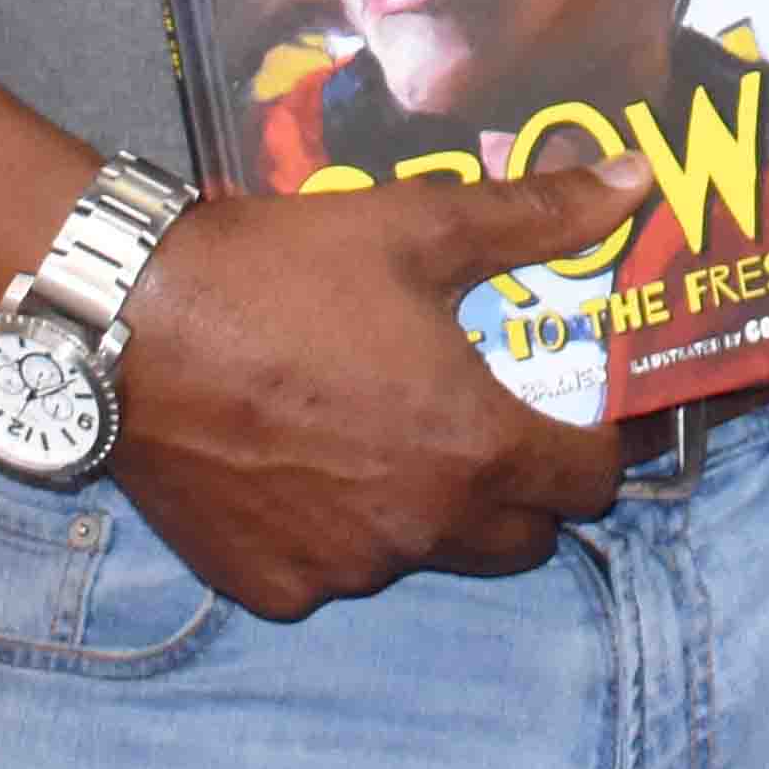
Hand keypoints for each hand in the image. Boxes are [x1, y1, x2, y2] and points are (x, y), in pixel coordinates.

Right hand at [103, 158, 647, 619]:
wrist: (131, 325)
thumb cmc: (286, 273)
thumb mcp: (423, 226)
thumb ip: (540, 216)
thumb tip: (637, 181)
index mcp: (476, 450)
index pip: (591, 485)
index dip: (601, 447)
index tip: (587, 416)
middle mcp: (420, 531)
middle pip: (520, 541)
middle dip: (525, 490)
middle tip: (493, 424)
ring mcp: (341, 570)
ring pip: (424, 557)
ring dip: (428, 512)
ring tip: (385, 432)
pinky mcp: (269, 587)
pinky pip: (334, 573)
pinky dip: (338, 534)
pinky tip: (304, 464)